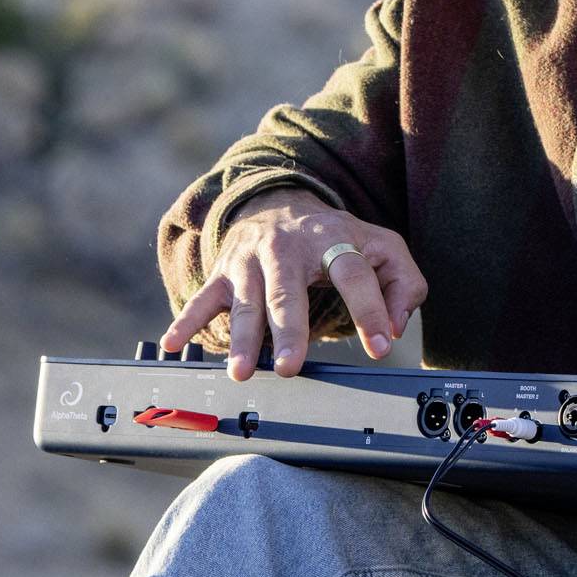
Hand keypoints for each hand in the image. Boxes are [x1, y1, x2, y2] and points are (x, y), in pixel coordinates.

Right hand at [160, 190, 426, 380]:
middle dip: (288, 331)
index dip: (369, 310)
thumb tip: (394, 326)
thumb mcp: (382, 248)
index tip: (379, 346)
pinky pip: (201, 300)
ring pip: (245, 303)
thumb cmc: (335, 238)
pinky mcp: (223, 273)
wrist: (277, 204)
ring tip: (242, 371)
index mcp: (333, 241)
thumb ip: (403, 284)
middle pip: (287, 293)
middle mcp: (287, 249)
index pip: (354, 275)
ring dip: (241, 338)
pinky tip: (173, 344)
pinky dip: (185, 322)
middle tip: (289, 366)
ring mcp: (250, 262)